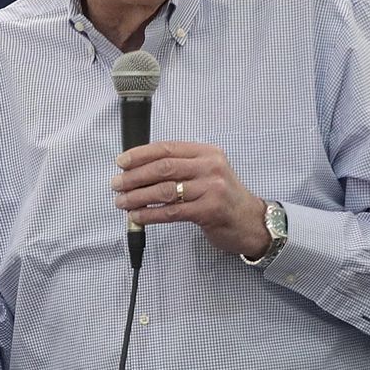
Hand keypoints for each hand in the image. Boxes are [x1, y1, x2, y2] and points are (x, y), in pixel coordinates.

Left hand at [112, 141, 271, 257]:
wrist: (251, 221)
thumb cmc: (223, 198)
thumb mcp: (207, 173)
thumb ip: (181, 167)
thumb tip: (139, 169)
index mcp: (207, 152)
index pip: (167, 148)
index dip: (140, 155)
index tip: (121, 162)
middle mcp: (210, 167)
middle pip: (163, 168)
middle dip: (134, 176)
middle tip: (117, 184)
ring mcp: (211, 188)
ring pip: (165, 190)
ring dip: (138, 196)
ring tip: (122, 202)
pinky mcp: (209, 210)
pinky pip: (171, 212)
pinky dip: (150, 214)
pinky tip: (137, 216)